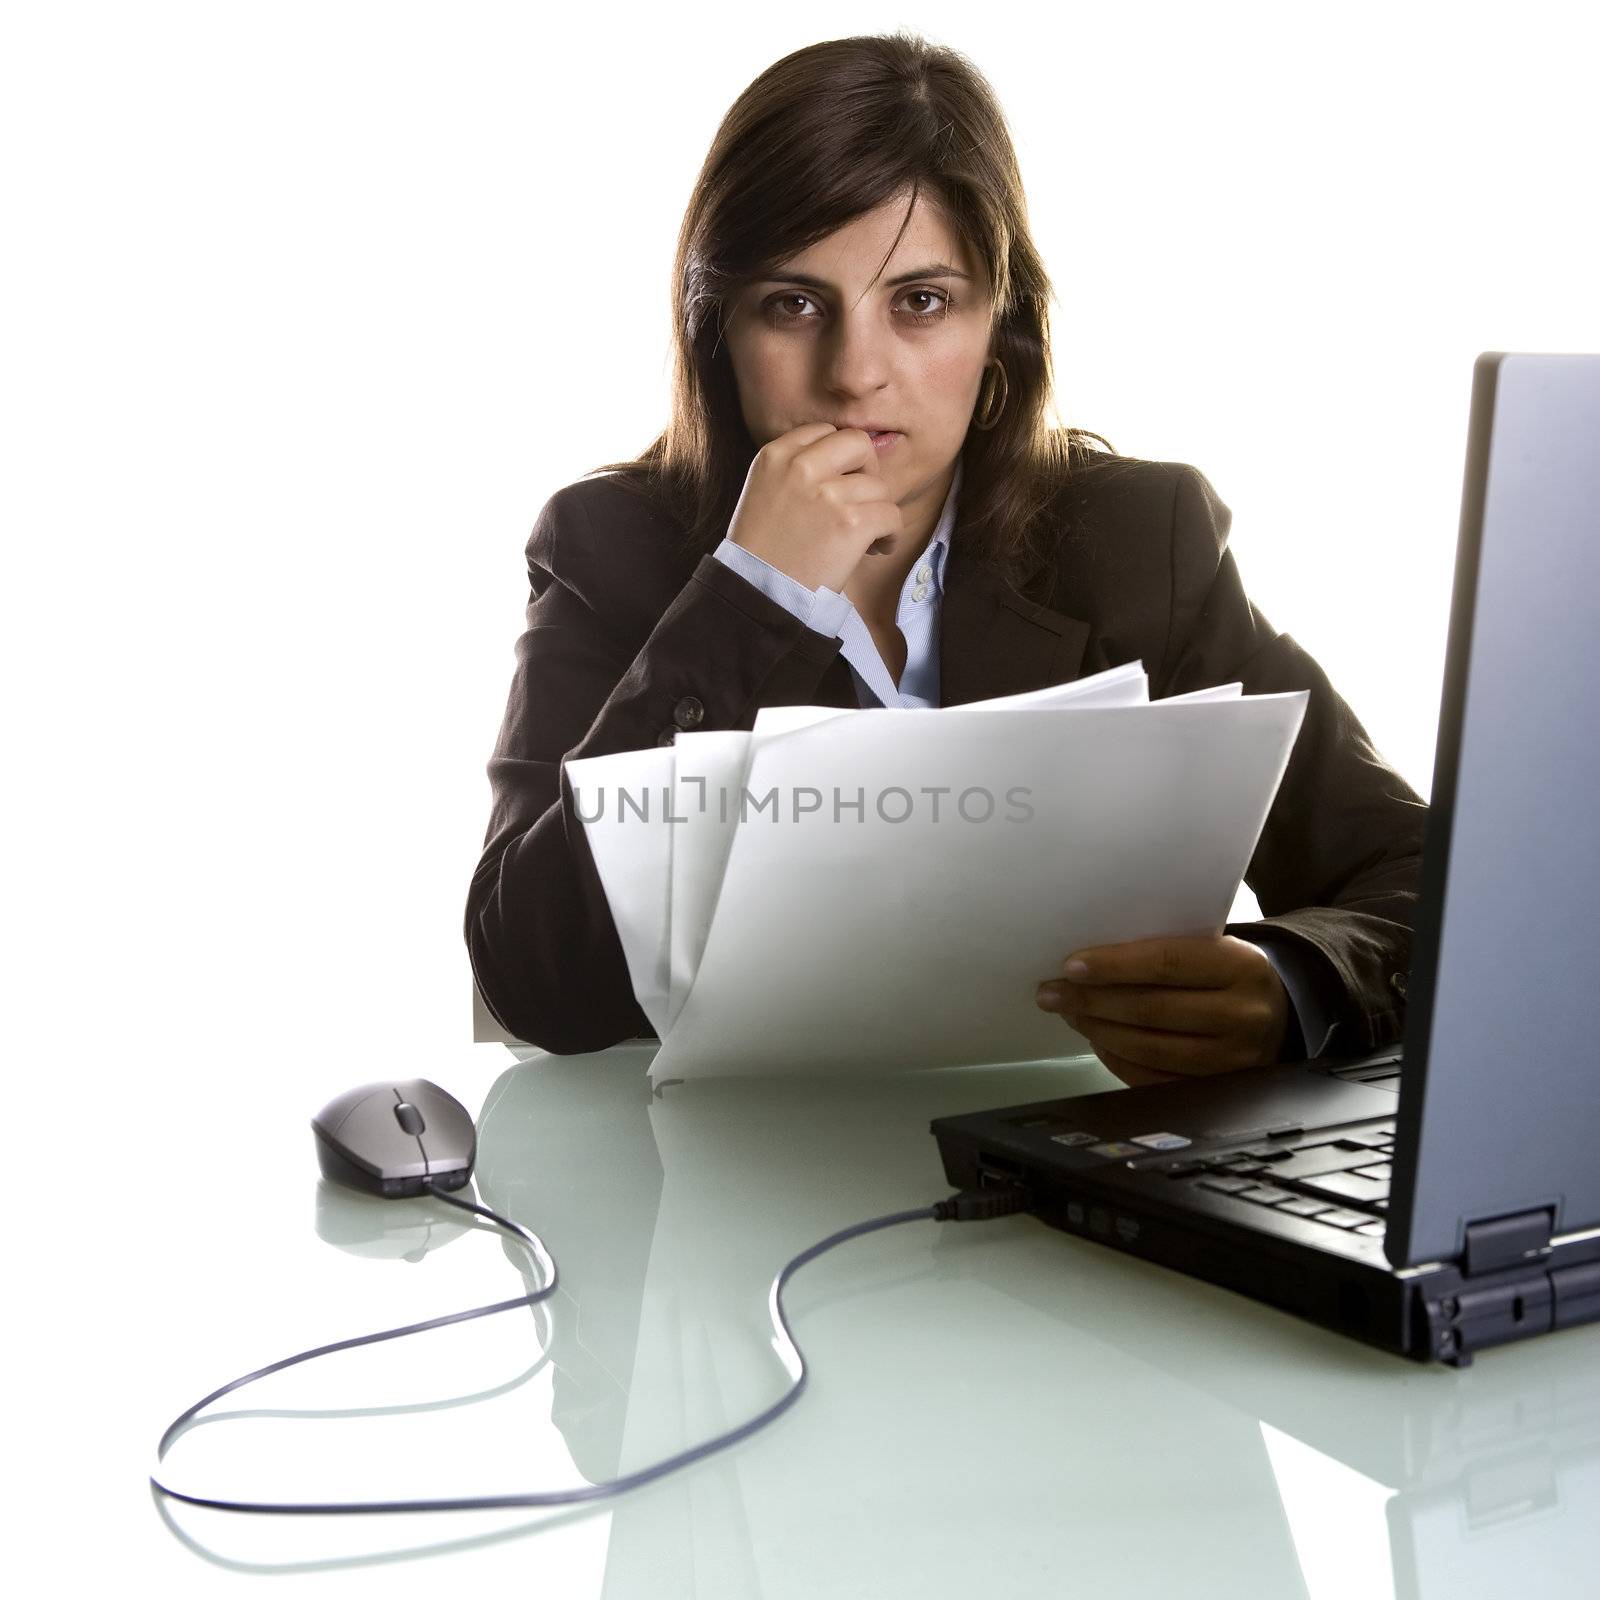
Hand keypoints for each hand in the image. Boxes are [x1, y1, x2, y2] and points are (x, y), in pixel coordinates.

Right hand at [725, 423, 903, 592]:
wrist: (759, 592)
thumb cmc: (762, 551)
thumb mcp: (763, 491)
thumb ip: (795, 470)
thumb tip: (846, 465)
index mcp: (775, 455)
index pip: (824, 432)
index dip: (840, 458)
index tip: (840, 483)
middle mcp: (801, 466)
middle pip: (858, 443)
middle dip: (868, 471)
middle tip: (862, 500)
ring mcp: (827, 493)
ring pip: (879, 487)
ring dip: (878, 512)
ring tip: (864, 538)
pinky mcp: (851, 523)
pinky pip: (891, 515)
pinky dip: (890, 534)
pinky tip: (876, 548)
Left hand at [1034, 934, 1290, 1087]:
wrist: (1283, 1015)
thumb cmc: (1229, 973)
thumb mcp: (1216, 947)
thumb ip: (1168, 949)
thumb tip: (1091, 958)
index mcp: (1240, 966)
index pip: (1167, 963)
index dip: (1114, 966)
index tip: (1071, 966)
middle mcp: (1241, 1015)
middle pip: (1152, 1009)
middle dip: (1092, 1001)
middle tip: (1052, 992)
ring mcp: (1231, 1059)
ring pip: (1149, 1048)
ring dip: (1098, 1029)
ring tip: (1070, 1012)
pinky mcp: (1217, 1089)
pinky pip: (1153, 1079)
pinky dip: (1116, 1059)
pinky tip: (1096, 1039)